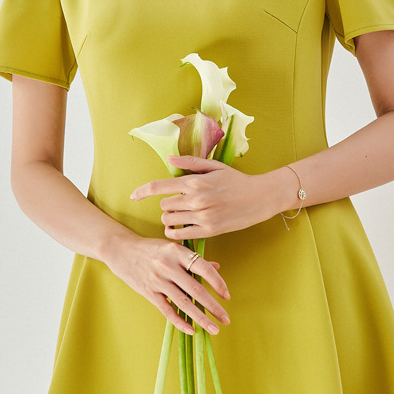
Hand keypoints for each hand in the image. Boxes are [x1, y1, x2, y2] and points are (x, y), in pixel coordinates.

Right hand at [104, 234, 229, 335]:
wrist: (121, 250)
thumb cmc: (151, 248)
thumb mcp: (173, 247)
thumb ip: (194, 259)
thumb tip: (216, 267)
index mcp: (178, 252)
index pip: (204, 269)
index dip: (218, 283)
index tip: (227, 296)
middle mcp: (169, 266)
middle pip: (196, 290)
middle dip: (214, 307)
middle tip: (226, 319)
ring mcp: (158, 280)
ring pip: (184, 303)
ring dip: (201, 318)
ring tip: (213, 329)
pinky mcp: (149, 292)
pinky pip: (167, 310)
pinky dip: (180, 321)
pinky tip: (191, 330)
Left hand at [130, 155, 286, 240]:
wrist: (260, 197)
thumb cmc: (237, 180)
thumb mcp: (214, 166)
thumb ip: (190, 162)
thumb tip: (169, 159)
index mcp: (195, 181)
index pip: (159, 186)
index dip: (142, 191)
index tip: (133, 196)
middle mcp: (196, 199)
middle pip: (163, 206)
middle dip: (167, 205)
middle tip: (178, 204)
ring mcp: (202, 216)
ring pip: (169, 221)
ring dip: (171, 219)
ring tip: (181, 216)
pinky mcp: (208, 231)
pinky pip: (180, 234)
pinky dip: (176, 232)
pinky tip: (182, 227)